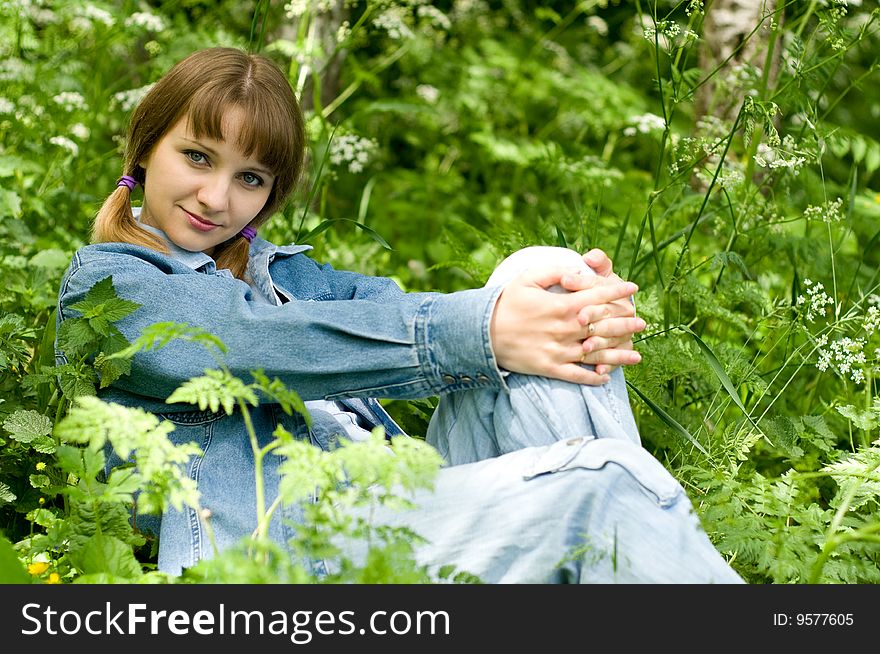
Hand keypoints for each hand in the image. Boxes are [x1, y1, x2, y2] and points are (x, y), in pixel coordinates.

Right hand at [490, 264, 638, 384]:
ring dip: (619, 355)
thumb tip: (578, 271)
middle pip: (604, 326)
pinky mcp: (550, 368)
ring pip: (597, 354)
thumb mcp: (527, 278)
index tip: (632, 288)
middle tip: (641, 322)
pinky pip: (577, 376)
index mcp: (562, 305)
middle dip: (625, 323)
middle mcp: (565, 329)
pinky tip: (606, 378)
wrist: (481, 333)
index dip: (618, 290)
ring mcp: (559, 351)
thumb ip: (555, 271)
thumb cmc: (504, 303)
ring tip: (636, 355)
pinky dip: (593, 378)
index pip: (598, 296)